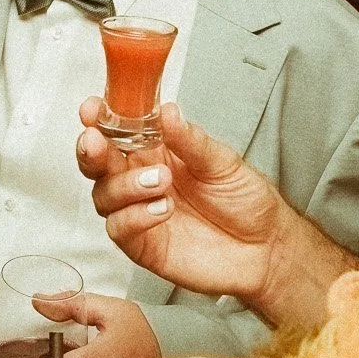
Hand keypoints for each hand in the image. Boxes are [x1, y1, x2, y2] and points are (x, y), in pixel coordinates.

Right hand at [78, 98, 354, 332]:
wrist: (267, 248)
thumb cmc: (247, 202)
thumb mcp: (223, 161)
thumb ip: (190, 140)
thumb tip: (167, 112)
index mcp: (156, 151)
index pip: (118, 130)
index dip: (100, 118)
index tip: (92, 109)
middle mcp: (140, 179)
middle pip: (97, 162)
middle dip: (91, 150)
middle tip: (97, 142)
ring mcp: (138, 212)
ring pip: (103, 195)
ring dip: (124, 185)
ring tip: (160, 181)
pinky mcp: (143, 244)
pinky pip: (119, 229)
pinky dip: (134, 216)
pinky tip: (161, 209)